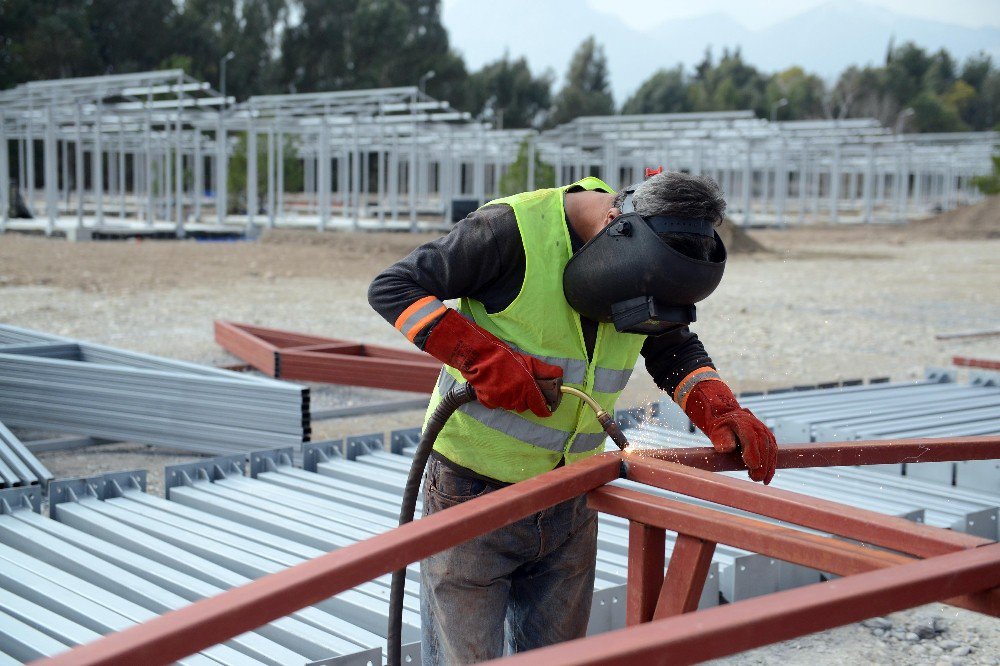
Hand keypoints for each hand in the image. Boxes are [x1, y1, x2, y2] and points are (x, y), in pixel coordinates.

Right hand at [424, 309, 562, 416]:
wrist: (480, 358)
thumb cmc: (505, 358)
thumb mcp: (529, 361)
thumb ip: (545, 370)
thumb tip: (559, 374)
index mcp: (527, 388)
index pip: (539, 408)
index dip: (544, 409)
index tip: (546, 409)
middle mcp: (515, 398)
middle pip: (525, 406)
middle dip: (526, 398)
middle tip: (523, 385)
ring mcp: (501, 402)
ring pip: (511, 405)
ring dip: (513, 398)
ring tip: (508, 383)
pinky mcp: (489, 402)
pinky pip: (498, 404)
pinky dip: (499, 398)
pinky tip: (497, 386)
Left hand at [682, 378, 776, 483]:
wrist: (729, 419)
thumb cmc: (722, 428)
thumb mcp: (716, 432)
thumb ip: (722, 439)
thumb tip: (728, 448)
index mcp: (743, 422)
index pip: (750, 436)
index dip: (752, 451)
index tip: (752, 466)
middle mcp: (757, 426)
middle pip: (763, 444)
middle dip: (762, 463)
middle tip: (756, 478)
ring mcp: (765, 432)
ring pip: (771, 449)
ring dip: (768, 466)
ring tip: (760, 480)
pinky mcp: (770, 440)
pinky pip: (774, 453)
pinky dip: (771, 467)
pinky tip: (766, 479)